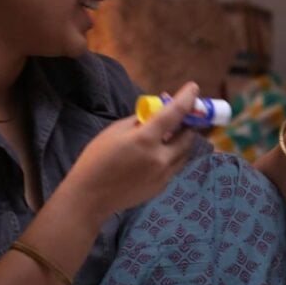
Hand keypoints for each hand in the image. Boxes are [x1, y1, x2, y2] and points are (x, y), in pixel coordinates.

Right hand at [59, 82, 198, 220]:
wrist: (91, 196)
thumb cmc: (97, 159)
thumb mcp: (115, 131)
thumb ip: (139, 120)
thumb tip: (157, 112)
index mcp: (146, 139)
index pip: (174, 113)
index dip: (187, 98)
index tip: (193, 88)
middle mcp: (160, 157)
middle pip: (188, 136)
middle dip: (187, 123)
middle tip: (183, 116)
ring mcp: (164, 174)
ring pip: (185, 153)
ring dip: (182, 141)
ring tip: (172, 134)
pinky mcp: (162, 186)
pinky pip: (175, 166)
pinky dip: (172, 156)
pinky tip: (158, 154)